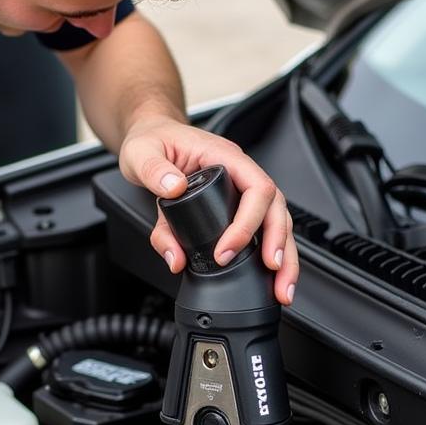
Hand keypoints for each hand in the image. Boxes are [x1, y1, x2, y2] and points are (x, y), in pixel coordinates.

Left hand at [119, 116, 297, 304]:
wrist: (151, 137)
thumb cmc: (152, 140)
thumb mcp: (142, 152)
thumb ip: (153, 172)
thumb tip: (173, 191)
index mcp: (224, 157)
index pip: (256, 188)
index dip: (247, 223)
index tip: (226, 250)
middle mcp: (239, 174)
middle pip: (275, 210)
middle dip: (279, 245)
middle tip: (272, 274)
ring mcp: (240, 192)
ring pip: (275, 223)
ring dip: (282, 256)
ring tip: (283, 287)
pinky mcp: (234, 208)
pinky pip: (259, 231)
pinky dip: (267, 255)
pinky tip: (270, 279)